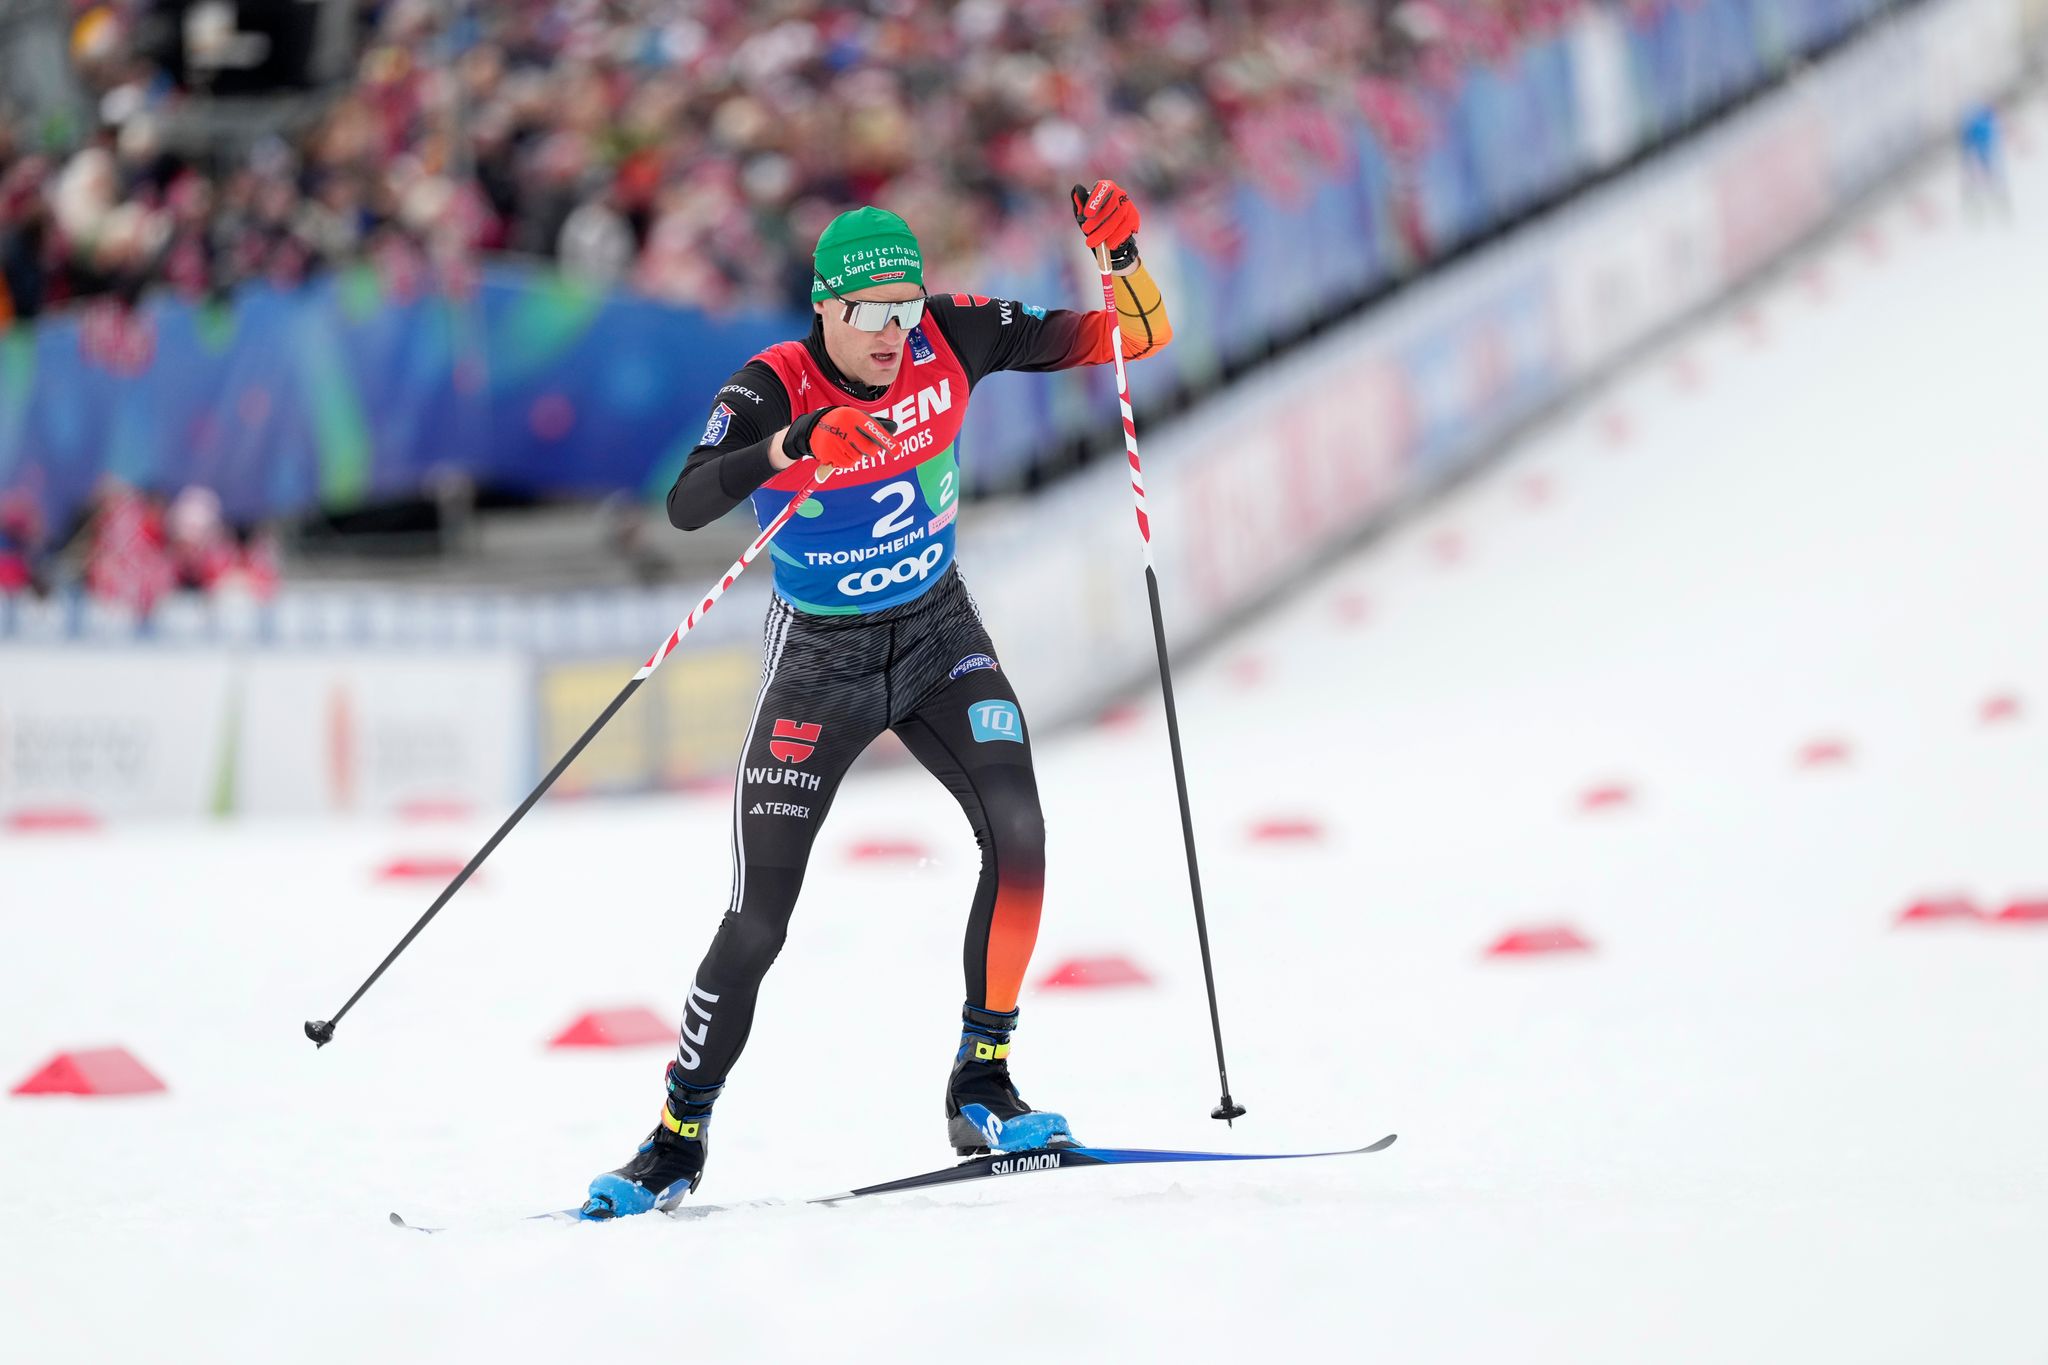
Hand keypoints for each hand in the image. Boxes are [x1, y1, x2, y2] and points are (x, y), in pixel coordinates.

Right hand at [783, 406, 899, 470]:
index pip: (873, 430)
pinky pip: (847, 464)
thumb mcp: (857, 418)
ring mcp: (835, 442)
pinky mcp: (828, 453)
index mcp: (854, 416)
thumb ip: (875, 424)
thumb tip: (894, 427)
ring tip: (845, 445)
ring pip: (858, 458)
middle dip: (869, 450)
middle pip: (869, 449)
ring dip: (855, 455)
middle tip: (860, 444)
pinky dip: (846, 461)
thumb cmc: (843, 422)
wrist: (814, 426)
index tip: (897, 449)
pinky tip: (839, 451)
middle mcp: (844, 428)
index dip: (885, 440)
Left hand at [1071, 180, 1139, 272]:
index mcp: (1106, 187)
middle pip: (1111, 206)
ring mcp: (1128, 205)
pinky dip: (1117, 237)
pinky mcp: (1134, 216)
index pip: (1103, 189)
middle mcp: (1119, 193)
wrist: (1109, 232)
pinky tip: (1109, 244)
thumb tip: (1077, 190)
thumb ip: (1080, 203)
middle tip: (1086, 231)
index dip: (1095, 200)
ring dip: (1105, 232)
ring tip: (1093, 242)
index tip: (1087, 214)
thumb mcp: (1084, 212)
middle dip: (1097, 221)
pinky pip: (1127, 227)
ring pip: (1118, 218)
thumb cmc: (1094, 219)